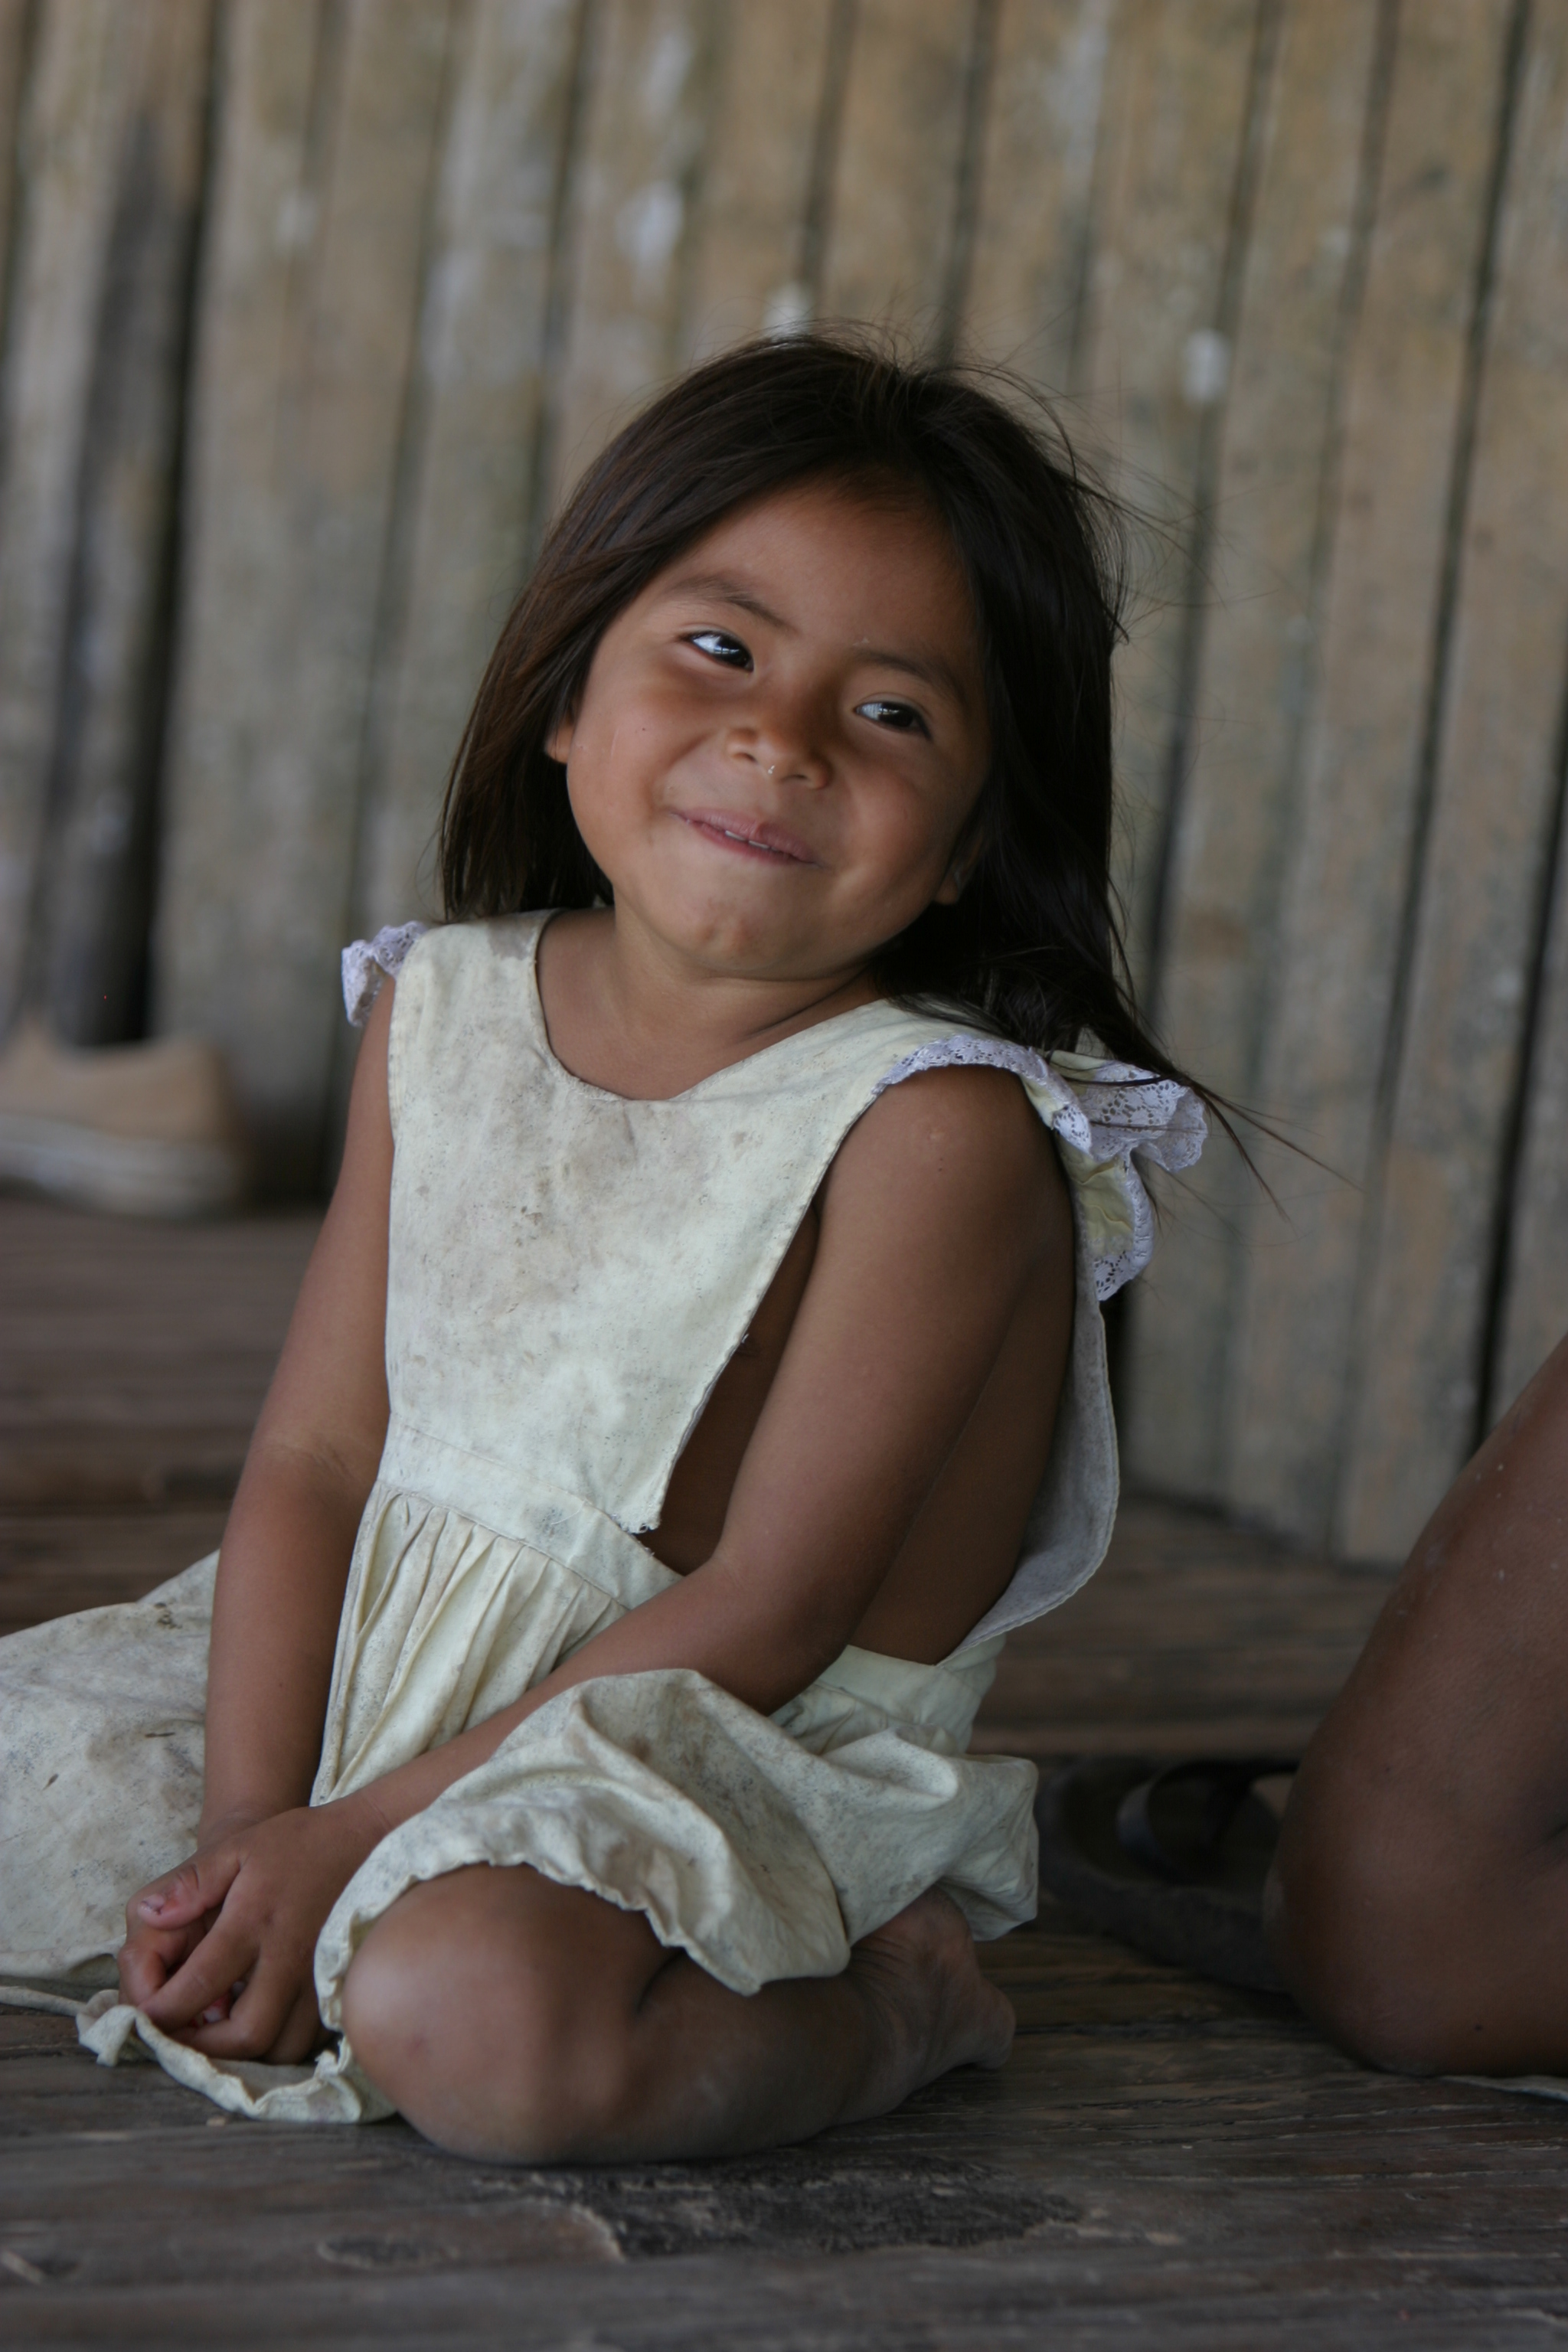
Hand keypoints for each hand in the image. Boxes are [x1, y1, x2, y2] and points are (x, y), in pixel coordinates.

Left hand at [118, 1795, 387, 2062]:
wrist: (371, 1838)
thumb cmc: (298, 1843)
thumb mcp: (237, 1848)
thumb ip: (191, 1884)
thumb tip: (151, 1916)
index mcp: (254, 1921)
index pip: (199, 1985)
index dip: (163, 2014)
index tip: (146, 2019)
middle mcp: (290, 1957)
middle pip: (245, 2035)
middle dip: (205, 2049)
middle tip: (183, 2036)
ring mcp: (320, 1977)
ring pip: (282, 2048)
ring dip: (245, 2052)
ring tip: (220, 2033)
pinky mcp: (340, 1986)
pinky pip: (309, 2039)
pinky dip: (279, 2043)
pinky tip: (261, 2021)